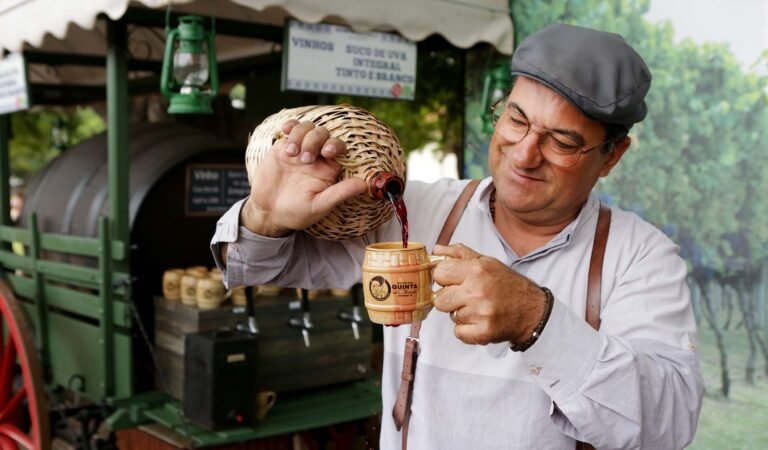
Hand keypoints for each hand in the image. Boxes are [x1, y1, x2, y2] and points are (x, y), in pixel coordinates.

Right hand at [241, 120, 367, 235]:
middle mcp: (317, 157)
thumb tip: (364, 185)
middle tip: (305, 159)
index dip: (336, 145)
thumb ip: (340, 193)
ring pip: (308, 127)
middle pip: (324, 134)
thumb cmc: (296, 212)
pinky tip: (286, 130)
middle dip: (315, 140)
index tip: (327, 152)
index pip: (339, 148)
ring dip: (301, 135)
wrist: (268, 211)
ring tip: (292, 153)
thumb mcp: (319, 206)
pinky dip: (291, 125)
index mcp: (329, 169)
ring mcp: (300, 149)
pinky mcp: (284, 146)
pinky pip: (291, 128)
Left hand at [431, 243, 546, 344]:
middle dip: (449, 299)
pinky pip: (459, 333)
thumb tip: (436, 250)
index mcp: (476, 270)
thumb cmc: (507, 285)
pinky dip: (467, 330)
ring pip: (451, 316)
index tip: (452, 281)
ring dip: (461, 314)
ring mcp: (480, 313)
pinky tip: (479, 321)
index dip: (444, 278)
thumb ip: (460, 254)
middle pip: (440, 299)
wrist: (532, 310)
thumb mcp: (486, 262)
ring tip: (477, 308)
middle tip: (465, 297)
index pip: (439, 273)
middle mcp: (477, 290)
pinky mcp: (484, 332)